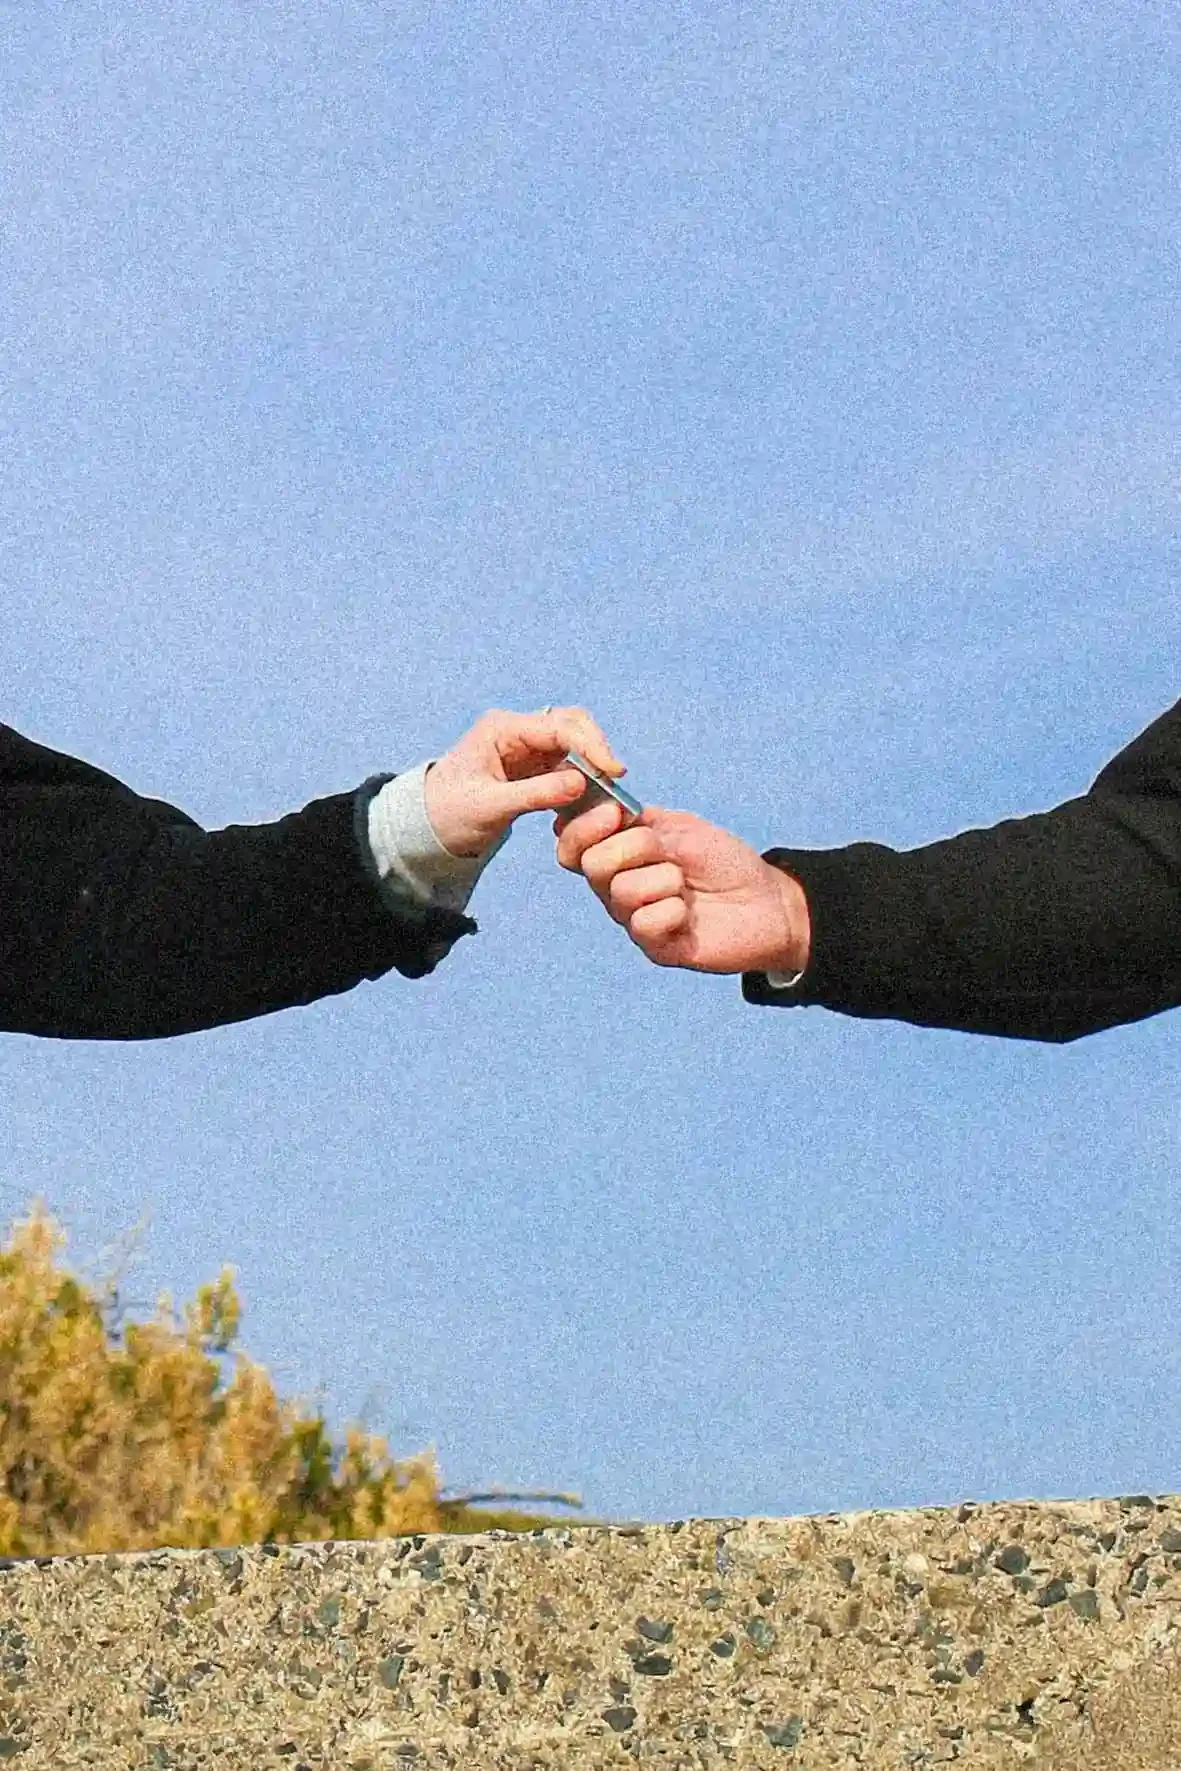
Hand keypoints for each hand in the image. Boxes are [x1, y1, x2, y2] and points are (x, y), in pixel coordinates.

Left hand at [425, 706, 624, 857]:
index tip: (613, 771)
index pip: (557, 726)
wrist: (429, 826)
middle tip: (615, 781)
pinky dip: (583, 779)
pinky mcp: (534, 766)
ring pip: (574, 743)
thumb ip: (535, 794)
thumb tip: (580, 782)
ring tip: (606, 794)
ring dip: (592, 765)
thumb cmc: (449, 812)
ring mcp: (527, 747)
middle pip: (571, 724)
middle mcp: (517, 731)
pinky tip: (590, 800)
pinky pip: (568, 764)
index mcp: (502, 729)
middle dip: (596, 749)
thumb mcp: (490, 807)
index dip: (590, 745)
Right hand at [554, 800, 810, 975]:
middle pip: (590, 864)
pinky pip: (644, 924)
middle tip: (666, 852)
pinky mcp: (655, 947)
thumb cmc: (724, 862)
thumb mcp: (681, 829)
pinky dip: (673, 911)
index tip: (613, 813)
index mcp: (618, 854)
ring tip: (686, 886)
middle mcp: (617, 888)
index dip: (581, 827)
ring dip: (663, 879)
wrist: (768, 901)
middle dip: (632, 848)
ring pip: (621, 891)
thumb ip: (639, 823)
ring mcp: (633, 919)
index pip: (571, 844)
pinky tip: (689, 915)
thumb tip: (602, 810)